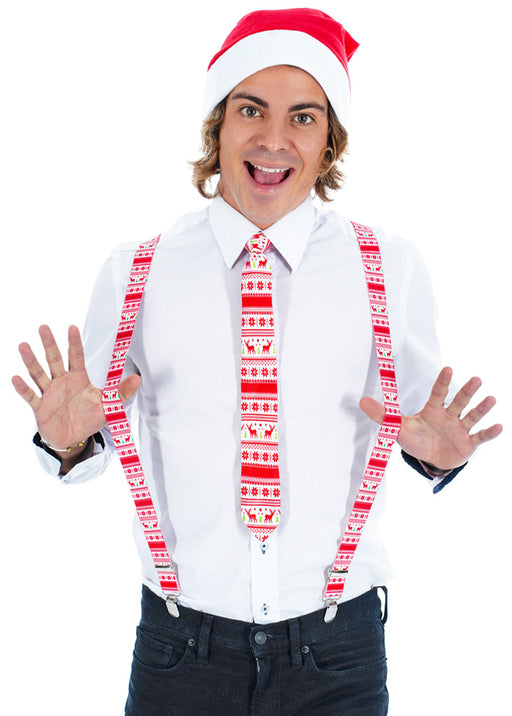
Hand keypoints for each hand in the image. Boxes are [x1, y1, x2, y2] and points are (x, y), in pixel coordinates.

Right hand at [12, 325, 139, 450]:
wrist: (73, 438)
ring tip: (23, 346)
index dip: (74, 343)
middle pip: (54, 359)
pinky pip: (30, 396)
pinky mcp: (40, 407)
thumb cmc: (88, 418)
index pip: (76, 357)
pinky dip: (23, 388)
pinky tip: (15, 378)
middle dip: (49, 344)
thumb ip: (121, 392)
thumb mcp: (108, 406)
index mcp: (78, 379)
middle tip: (43, 327)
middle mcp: (62, 382)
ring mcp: (49, 393)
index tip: (71, 327)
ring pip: (39, 374)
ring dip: (31, 361)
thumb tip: (137, 379)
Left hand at [359, 367, 502, 470]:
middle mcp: (449, 417)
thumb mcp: (397, 429)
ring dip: (482, 408)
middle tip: (476, 379)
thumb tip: (361, 400)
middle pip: (459, 401)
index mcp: (432, 410)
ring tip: (491, 398)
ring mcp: (460, 430)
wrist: (430, 461)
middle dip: (467, 391)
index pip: (438, 393)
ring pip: (472, 416)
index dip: (443, 382)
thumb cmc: (416, 441)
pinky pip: (480, 437)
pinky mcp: (468, 444)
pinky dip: (489, 433)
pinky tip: (499, 426)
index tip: (449, 368)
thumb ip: (382, 415)